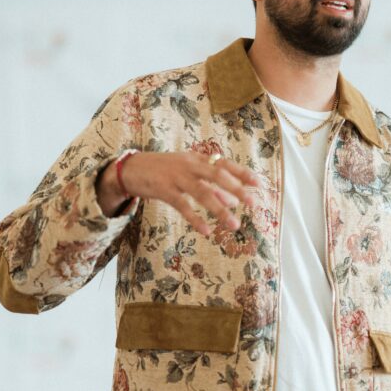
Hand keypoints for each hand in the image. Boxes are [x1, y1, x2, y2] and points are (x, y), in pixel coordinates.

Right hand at [97, 150, 261, 234]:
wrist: (131, 169)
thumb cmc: (165, 171)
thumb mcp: (189, 175)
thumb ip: (211, 187)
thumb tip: (234, 202)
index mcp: (198, 159)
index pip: (225, 164)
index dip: (243, 173)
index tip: (260, 184)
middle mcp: (190, 165)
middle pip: (218, 175)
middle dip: (237, 189)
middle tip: (253, 204)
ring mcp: (176, 177)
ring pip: (202, 192)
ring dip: (220, 210)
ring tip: (234, 225)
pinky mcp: (163, 189)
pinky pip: (183, 205)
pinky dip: (195, 218)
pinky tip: (206, 230)